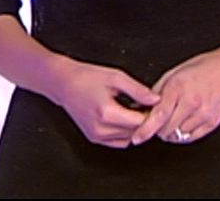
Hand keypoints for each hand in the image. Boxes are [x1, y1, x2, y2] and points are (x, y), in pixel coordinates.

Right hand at [46, 58, 160, 147]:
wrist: (63, 83)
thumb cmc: (86, 77)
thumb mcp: (116, 77)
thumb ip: (138, 90)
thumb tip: (156, 100)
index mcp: (107, 113)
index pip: (140, 122)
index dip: (151, 113)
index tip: (154, 104)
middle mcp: (101, 129)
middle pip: (135, 132)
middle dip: (144, 120)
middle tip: (146, 105)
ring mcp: (96, 136)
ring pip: (128, 139)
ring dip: (134, 127)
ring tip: (133, 109)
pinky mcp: (94, 138)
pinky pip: (118, 141)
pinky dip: (124, 132)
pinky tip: (123, 117)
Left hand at [130, 45, 219, 145]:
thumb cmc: (202, 68)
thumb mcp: (174, 73)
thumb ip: (157, 92)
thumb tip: (141, 107)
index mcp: (178, 87)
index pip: (159, 114)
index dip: (145, 129)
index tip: (137, 137)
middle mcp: (191, 102)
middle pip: (166, 129)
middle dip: (157, 129)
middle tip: (156, 122)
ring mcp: (203, 114)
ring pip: (178, 135)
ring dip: (170, 132)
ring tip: (173, 118)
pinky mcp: (212, 123)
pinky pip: (191, 138)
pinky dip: (183, 134)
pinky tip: (183, 123)